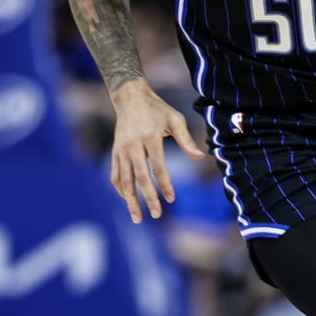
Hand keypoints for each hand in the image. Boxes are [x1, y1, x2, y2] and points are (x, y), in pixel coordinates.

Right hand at [109, 82, 205, 222]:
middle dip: (148, 198)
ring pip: (125, 180)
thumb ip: (186, 139)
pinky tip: (128, 200)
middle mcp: (133, 144)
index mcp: (150, 136)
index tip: (171, 199)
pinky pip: (115, 174)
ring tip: (137, 218)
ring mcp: (121, 149)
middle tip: (156, 215)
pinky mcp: (115, 151)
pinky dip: (121, 189)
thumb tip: (200, 157)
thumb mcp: (175, 119)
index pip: (158, 166)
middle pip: (140, 177)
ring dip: (130, 200)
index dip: (164, 184)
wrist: (130, 98)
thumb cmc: (157, 110)